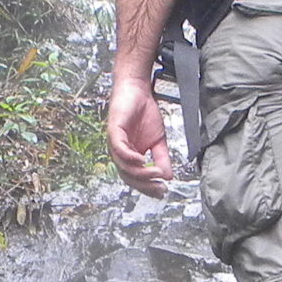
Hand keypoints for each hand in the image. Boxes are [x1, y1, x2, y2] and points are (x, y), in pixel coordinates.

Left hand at [106, 76, 174, 196]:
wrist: (138, 90)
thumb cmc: (144, 113)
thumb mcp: (158, 140)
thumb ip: (161, 158)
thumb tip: (168, 176)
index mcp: (129, 156)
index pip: (135, 178)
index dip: (147, 187)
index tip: (162, 191)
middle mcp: (119, 153)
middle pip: (128, 176)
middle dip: (144, 184)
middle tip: (159, 187)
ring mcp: (115, 142)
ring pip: (123, 165)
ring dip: (140, 173)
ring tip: (155, 174)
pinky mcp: (113, 131)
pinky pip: (119, 148)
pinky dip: (130, 157)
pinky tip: (141, 161)